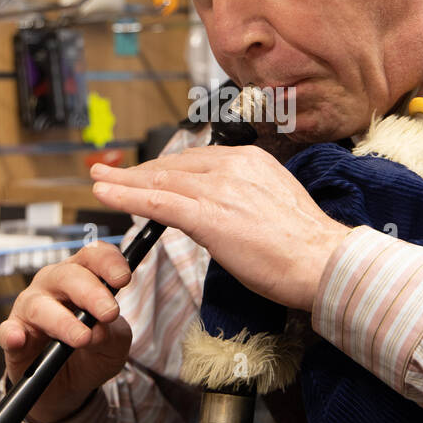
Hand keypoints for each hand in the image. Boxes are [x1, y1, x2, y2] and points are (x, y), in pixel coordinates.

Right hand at [0, 243, 132, 422]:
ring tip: (82, 338)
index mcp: (82, 277)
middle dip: (90, 292)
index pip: (93, 256)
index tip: (123, 279)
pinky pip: (7, 332)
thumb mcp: (115, 344)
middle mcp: (53, 285)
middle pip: (68, 275)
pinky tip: (19, 339)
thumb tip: (97, 330)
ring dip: (62, 321)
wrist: (70, 386)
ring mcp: (30, 309)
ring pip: (39, 305)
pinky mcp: (13, 337)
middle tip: (109, 313)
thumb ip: (112, 334)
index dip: (108, 262)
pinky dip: (12, 334)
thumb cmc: (93, 351)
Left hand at [91, 144, 352, 312]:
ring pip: (160, 181)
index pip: (196, 161)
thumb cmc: (306, 246)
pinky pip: (158, 202)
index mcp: (251, 161)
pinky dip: (127, 196)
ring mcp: (220, 189)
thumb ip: (245, 200)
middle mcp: (233, 166)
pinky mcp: (209, 216)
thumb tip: (223, 211)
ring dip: (124, 181)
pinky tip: (107, 194)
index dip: (165, 169)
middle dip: (139, 172)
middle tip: (111, 173)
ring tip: (99, 182)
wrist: (323, 261)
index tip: (146, 174)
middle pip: (173, 166)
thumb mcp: (273, 206)